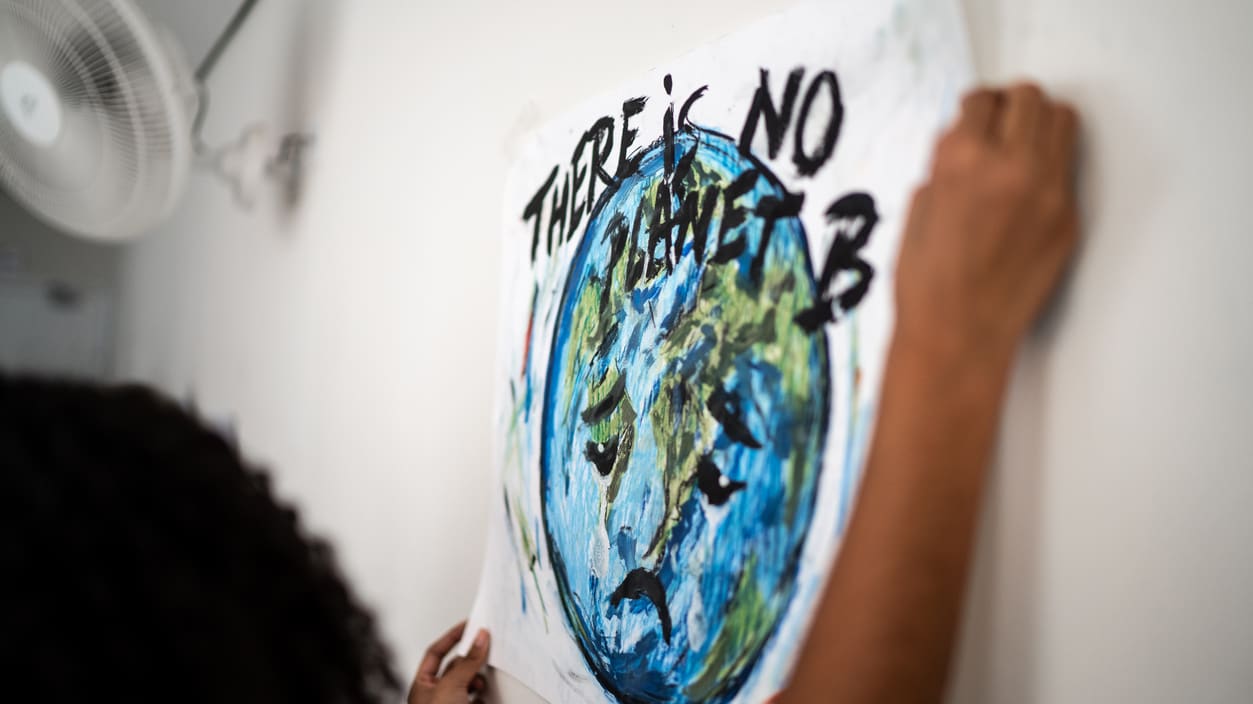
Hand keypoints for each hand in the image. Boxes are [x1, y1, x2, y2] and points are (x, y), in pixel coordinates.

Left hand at [408, 622, 490, 703]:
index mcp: (422, 685)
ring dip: (478, 680)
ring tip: (481, 680)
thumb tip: (479, 639)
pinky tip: (484, 697)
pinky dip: (483, 696)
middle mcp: (435, 695)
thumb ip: (467, 662)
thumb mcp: (451, 685)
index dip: (451, 637)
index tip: (467, 626)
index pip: (436, 652)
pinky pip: (478, 699)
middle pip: (456, 667)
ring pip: (469, 682)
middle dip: (469, 660)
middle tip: (483, 646)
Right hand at [895, 83, 1079, 363]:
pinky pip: (1066, 169)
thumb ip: (943, 167)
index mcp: (962, 158)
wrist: (957, 333)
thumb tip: (961, 144)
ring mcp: (1048, 190)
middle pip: (1030, 98)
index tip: (977, 114)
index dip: (977, 105)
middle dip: (1013, 104)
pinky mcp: (1068, 217)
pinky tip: (1027, 190)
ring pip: (1061, 122)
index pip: (983, 99)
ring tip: (1023, 147)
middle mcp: (1011, 165)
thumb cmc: (926, 281)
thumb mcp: (918, 209)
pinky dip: (1049, 167)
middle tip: (1003, 122)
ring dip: (1040, 125)